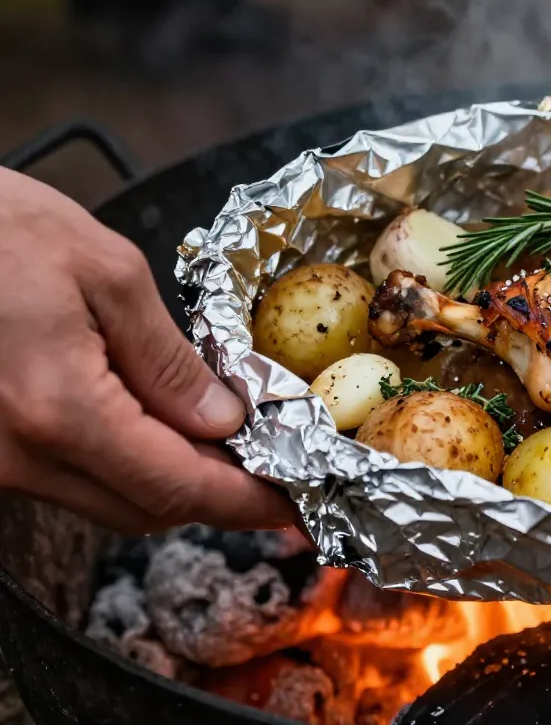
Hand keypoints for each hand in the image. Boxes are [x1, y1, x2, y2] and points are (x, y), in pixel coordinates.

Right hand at [0, 167, 294, 531]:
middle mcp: (17, 456)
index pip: (176, 486)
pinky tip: (161, 430)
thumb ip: (168, 358)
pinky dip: (127, 466)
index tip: (293, 502)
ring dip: (173, 482)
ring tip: (229, 446)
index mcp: (59, 409)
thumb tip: (223, 419)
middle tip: (274, 469)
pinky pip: (70, 479)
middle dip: (216, 495)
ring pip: (107, 502)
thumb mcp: (105, 272)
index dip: (245, 501)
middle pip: (144, 509)